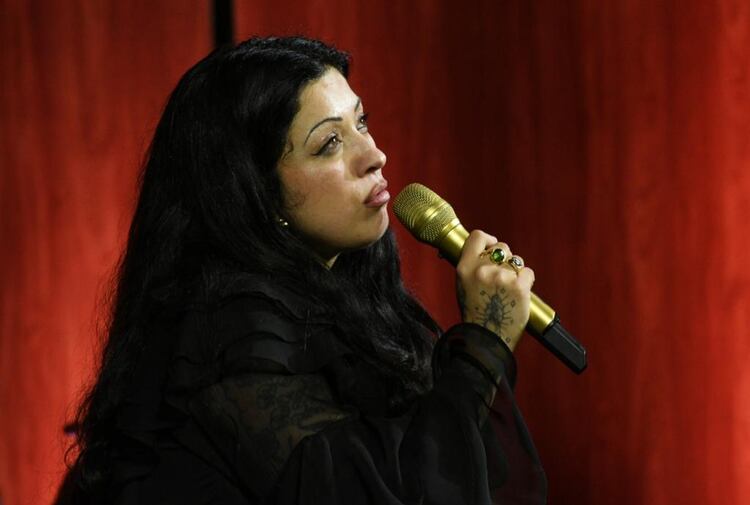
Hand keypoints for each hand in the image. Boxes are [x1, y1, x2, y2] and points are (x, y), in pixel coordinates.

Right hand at [455, 230, 534, 351]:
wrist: (487, 339)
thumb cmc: (475, 315)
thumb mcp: (463, 286)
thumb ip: (473, 268)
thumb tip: (486, 253)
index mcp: (465, 267)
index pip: (478, 237)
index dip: (488, 240)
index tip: (492, 246)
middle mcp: (482, 269)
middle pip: (502, 248)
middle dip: (505, 259)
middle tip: (503, 277)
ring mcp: (501, 277)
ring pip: (517, 261)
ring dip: (516, 272)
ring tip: (508, 291)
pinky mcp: (519, 286)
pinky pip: (528, 273)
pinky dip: (526, 282)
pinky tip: (518, 295)